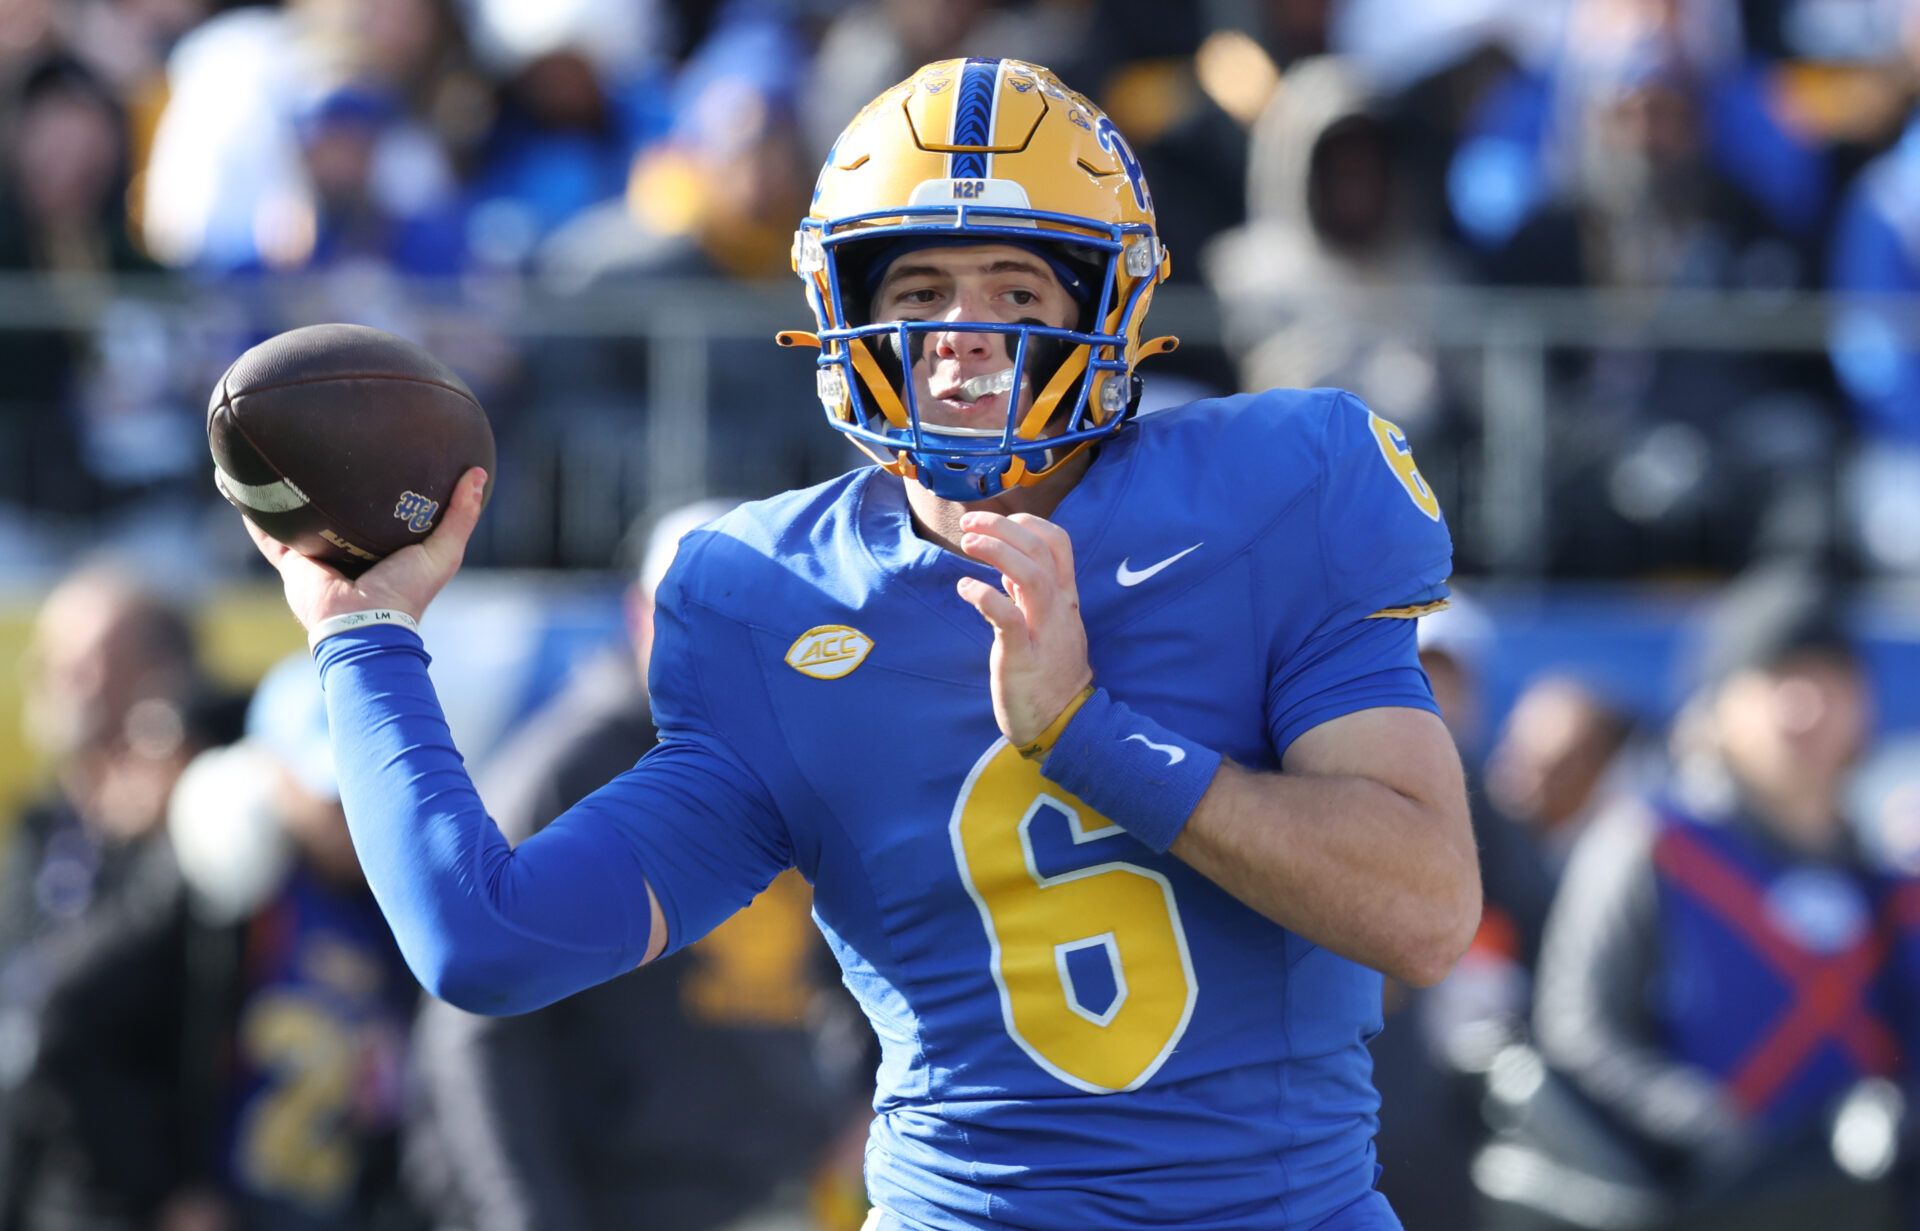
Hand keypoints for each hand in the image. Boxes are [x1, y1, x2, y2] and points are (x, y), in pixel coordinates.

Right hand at [245, 467, 488, 633]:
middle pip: (335, 512)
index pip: (377, 512)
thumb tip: (479, 473)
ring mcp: (316, 557)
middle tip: (323, 447)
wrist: (364, 626)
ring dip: (283, 494)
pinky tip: (239, 485)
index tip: (375, 455)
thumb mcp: (444, 552)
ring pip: (296, 519)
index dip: (376, 488)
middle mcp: (346, 551)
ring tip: (273, 458)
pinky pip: (266, 535)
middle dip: (328, 486)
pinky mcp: (291, 564)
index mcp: (379, 549)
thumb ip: (461, 515)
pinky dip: (252, 513)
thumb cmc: (407, 593)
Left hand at [954, 511, 1092, 747]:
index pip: (1058, 542)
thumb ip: (1030, 596)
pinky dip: (986, 596)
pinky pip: (1008, 619)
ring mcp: (1043, 632)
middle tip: (969, 523)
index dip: (1028, 522)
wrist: (1062, 723)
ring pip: (1031, 576)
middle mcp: (1058, 609)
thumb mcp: (1048, 627)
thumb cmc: (1050, 674)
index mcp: (1065, 599)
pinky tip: (964, 588)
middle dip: (1003, 528)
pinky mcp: (1023, 657)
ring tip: (967, 543)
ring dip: (997, 552)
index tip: (998, 522)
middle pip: (1040, 550)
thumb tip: (1007, 568)